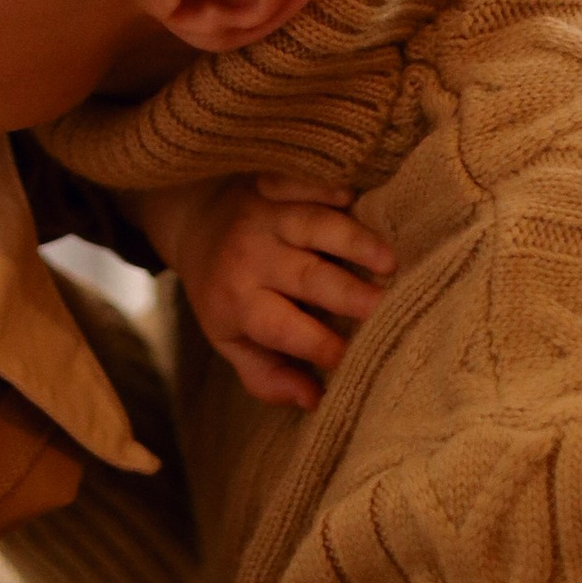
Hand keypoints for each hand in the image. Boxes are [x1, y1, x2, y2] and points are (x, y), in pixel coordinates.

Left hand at [136, 175, 395, 404]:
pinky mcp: (270, 182)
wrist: (192, 222)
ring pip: (313, 226)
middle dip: (349, 294)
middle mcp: (250, 258)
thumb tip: (315, 400)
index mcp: (238, 302)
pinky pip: (303, 182)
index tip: (361, 358)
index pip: (284, 329)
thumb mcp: (230, 339)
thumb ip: (266, 376)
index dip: (323, 346)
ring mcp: (262, 215)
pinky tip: (357, 199)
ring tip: (389, 261)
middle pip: (306, 277)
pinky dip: (329, 188)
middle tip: (388, 308)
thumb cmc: (223, 291)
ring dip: (353, 241)